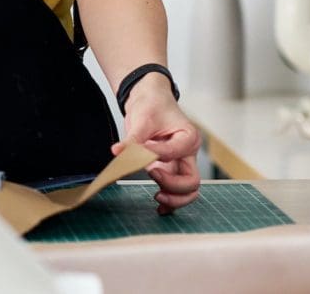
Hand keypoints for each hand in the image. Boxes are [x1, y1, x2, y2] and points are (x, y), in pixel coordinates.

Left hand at [114, 74, 201, 213]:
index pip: (176, 152)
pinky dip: (171, 202)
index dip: (158, 154)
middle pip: (192, 180)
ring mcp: (180, 163)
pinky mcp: (169, 169)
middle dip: (173, 185)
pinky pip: (176, 191)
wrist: (150, 101)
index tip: (140, 151)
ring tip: (157, 198)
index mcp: (188, 137)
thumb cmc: (152, 105)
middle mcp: (188, 153)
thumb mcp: (142, 118)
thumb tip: (118, 152)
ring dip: (175, 198)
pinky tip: (159, 208)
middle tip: (152, 175)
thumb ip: (133, 138)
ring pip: (188, 190)